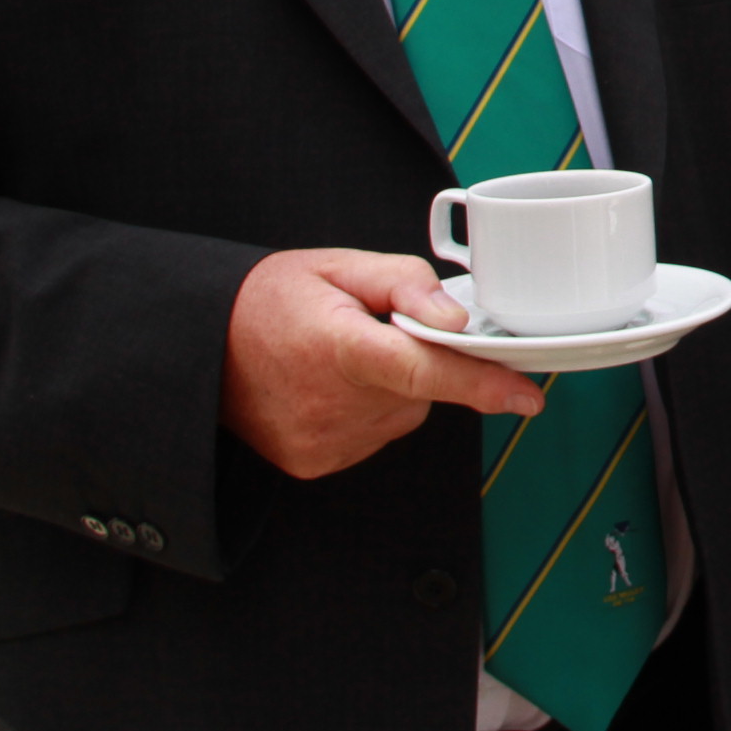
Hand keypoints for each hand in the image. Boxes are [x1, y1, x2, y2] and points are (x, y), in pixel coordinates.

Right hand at [219, 248, 539, 479]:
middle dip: (415, 359)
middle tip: (369, 331)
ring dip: (390, 388)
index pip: (423, 369)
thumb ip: (406, 285)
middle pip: (419, 389)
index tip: (529, 395)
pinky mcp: (316, 464)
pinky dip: (367, 411)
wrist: (201, 349)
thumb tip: (456, 321)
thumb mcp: (339, 266)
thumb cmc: (272, 299)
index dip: (482, 383)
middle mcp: (331, 405)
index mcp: (338, 348)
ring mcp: (322, 442)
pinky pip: (374, 434)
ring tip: (338, 358)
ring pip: (402, 413)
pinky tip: (329, 388)